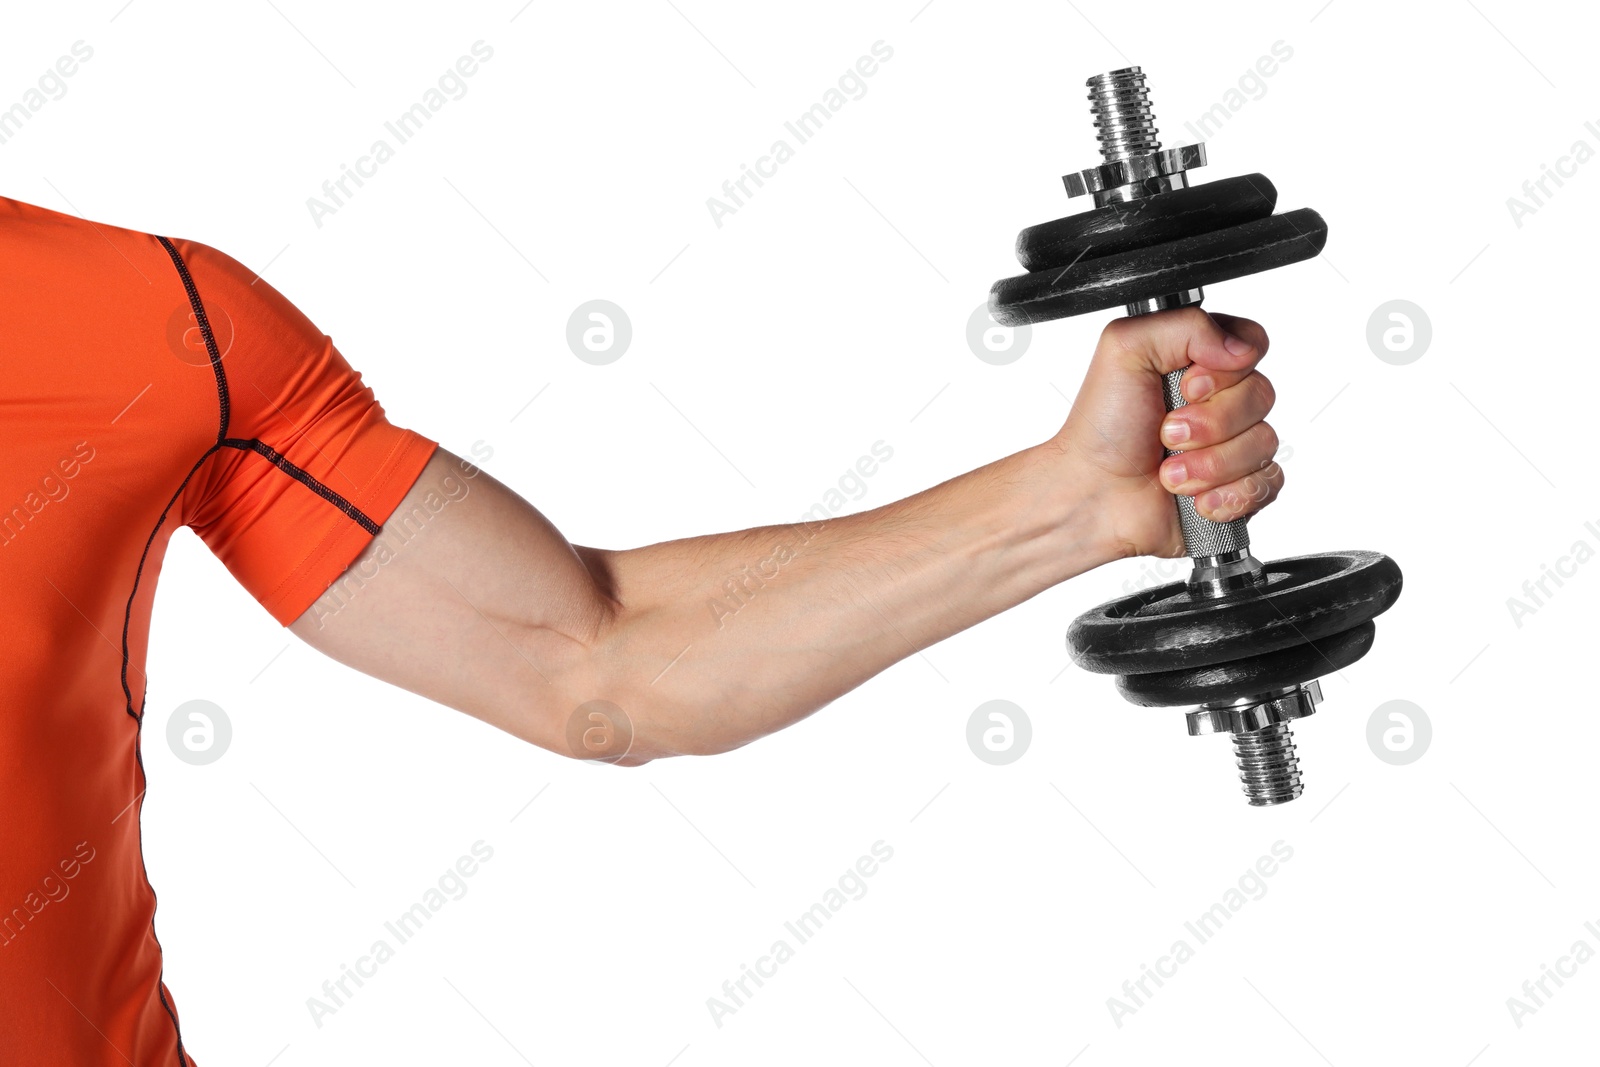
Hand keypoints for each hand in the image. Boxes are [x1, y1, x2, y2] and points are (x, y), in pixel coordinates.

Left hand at [1052, 306, 1282, 558]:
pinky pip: (1268, 483)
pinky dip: (1229, 494)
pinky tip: (1195, 498)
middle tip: (1168, 433)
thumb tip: (1240, 345)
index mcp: (1198, 361)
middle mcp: (1219, 400)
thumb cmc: (1102, 430)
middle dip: (1212, 422)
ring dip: (1211, 464)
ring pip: (1264, 443)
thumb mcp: (1126, 350)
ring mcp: (1231, 445)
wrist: (1092, 496)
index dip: (1225, 371)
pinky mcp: (1238, 487)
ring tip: (1170, 473)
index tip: (1188, 387)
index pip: (1251, 344)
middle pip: (1262, 395)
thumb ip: (1185, 325)